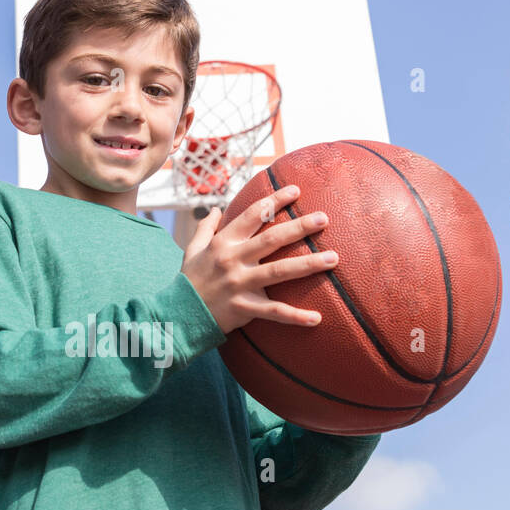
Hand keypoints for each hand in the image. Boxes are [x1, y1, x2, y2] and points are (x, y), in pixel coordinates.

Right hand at [180, 184, 336, 335]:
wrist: (176, 315)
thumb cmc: (188, 281)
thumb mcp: (191, 250)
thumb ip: (205, 229)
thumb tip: (216, 209)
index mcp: (223, 243)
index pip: (252, 215)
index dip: (274, 201)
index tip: (296, 191)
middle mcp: (233, 260)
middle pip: (272, 239)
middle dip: (299, 227)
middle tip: (324, 218)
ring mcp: (239, 284)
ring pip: (279, 271)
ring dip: (308, 264)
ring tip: (333, 258)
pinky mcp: (243, 308)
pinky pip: (273, 312)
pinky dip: (295, 316)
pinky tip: (316, 318)